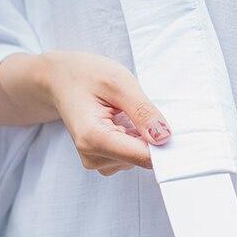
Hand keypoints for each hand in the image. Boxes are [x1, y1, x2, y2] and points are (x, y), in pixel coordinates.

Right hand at [0, 51, 171, 174]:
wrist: (57, 79)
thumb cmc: (85, 75)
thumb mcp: (119, 82)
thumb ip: (143, 111)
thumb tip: (165, 138)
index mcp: (94, 137)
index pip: (142, 157)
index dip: (166, 149)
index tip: (180, 136)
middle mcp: (93, 156)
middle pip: (143, 158)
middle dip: (152, 137)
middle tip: (141, 108)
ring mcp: (96, 161)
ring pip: (139, 158)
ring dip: (142, 136)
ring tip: (125, 112)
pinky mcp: (102, 160)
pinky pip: (132, 156)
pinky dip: (135, 139)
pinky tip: (122, 121)